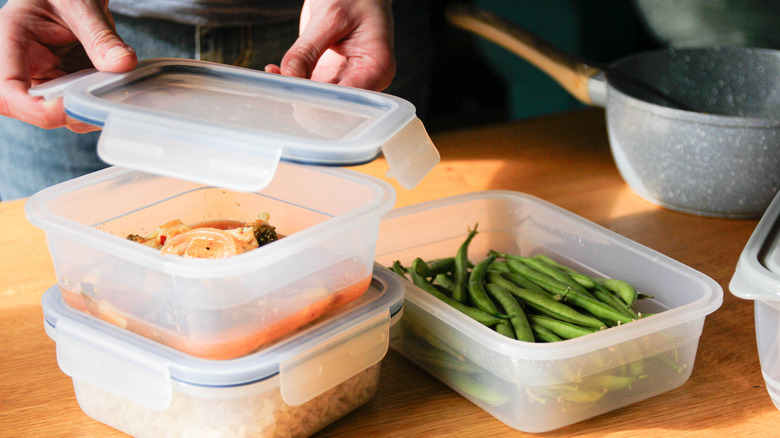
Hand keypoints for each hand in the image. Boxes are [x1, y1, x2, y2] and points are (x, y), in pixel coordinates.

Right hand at [0, 0, 136, 131]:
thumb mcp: (81, 5)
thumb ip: (100, 35)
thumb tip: (123, 63)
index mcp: (8, 39)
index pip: (8, 89)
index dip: (36, 108)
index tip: (70, 106)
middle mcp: (20, 65)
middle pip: (28, 109)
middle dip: (64, 115)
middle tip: (102, 104)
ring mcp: (40, 78)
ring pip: (55, 114)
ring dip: (85, 112)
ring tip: (114, 95)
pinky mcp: (61, 85)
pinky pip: (75, 107)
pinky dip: (95, 106)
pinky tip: (115, 95)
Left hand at [265, 0, 395, 90]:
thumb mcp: (330, 16)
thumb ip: (308, 49)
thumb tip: (288, 76)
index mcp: (377, 68)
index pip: (349, 99)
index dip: (320, 102)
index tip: (293, 92)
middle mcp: (366, 81)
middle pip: (334, 107)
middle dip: (305, 100)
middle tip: (279, 83)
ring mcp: (348, 80)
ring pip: (318, 102)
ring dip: (295, 93)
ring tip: (274, 74)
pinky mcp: (331, 76)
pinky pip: (310, 89)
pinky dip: (292, 84)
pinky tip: (276, 71)